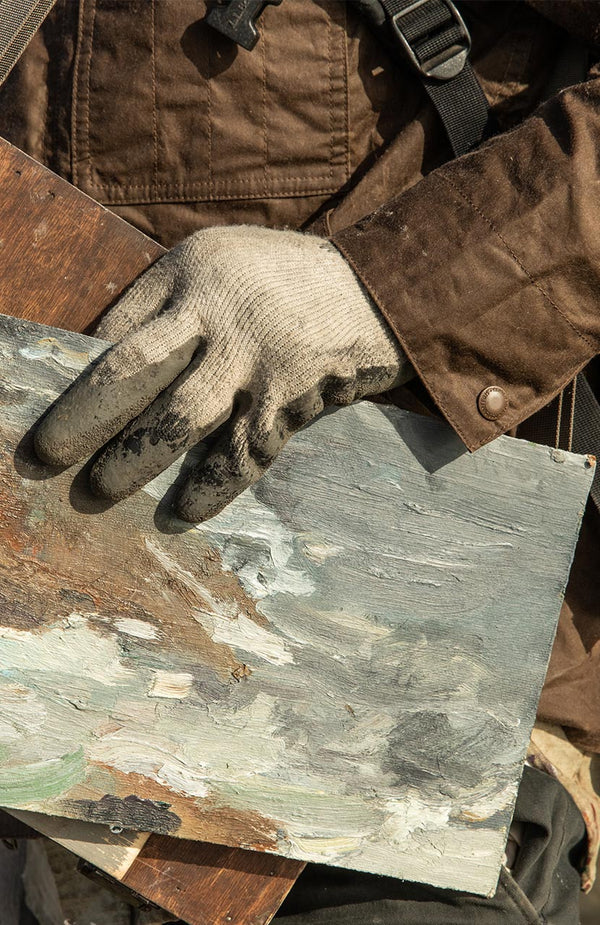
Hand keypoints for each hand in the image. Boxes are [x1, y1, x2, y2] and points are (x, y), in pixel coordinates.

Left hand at [34, 226, 411, 521]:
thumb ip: (173, 303)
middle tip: (43, 457)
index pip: (117, 329)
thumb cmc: (287, 280)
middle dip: (81, 420)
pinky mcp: (289, 401)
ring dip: (133, 462)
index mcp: (190, 271)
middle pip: (131, 373)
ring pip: (177, 422)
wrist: (380, 291)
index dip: (81, 376)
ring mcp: (254, 360)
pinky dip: (210, 489)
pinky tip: (182, 513)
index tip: (52, 414)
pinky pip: (240, 455)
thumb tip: (110, 356)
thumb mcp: (223, 262)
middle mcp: (216, 314)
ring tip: (99, 492)